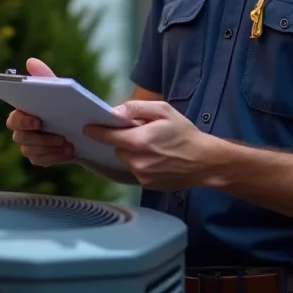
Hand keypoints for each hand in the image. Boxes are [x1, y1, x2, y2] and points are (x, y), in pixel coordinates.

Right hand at [6, 57, 75, 166]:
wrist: (81, 128)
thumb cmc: (64, 105)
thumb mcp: (58, 90)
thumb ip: (44, 77)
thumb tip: (30, 60)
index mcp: (23, 112)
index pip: (13, 119)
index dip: (22, 121)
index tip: (38, 120)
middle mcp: (22, 131)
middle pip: (20, 138)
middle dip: (40, 138)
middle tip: (60, 135)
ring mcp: (29, 146)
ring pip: (30, 150)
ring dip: (50, 147)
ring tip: (69, 144)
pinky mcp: (39, 158)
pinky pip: (41, 160)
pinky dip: (55, 157)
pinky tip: (70, 152)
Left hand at [83, 100, 219, 190]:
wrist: (205, 162)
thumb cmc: (185, 133)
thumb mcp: (164, 111)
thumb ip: (137, 108)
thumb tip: (115, 112)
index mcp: (139, 141)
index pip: (108, 136)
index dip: (97, 131)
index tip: (88, 127)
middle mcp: (137, 161)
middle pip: (117, 148)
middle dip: (124, 140)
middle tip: (141, 133)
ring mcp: (141, 175)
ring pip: (126, 159)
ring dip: (133, 152)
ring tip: (153, 146)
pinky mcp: (147, 184)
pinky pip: (135, 170)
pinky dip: (141, 163)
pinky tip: (157, 158)